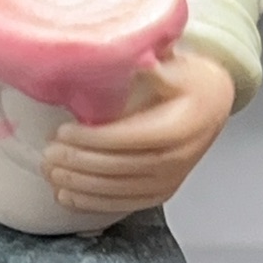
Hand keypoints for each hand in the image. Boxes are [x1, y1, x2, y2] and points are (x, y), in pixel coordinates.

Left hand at [42, 48, 235, 216]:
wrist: (214, 106)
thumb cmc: (190, 82)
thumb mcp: (177, 67)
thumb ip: (154, 66)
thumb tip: (134, 59)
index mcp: (180, 127)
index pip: (130, 138)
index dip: (93, 139)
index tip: (62, 131)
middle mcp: (178, 159)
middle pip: (121, 167)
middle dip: (80, 163)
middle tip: (48, 155)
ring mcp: (171, 180)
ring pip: (119, 189)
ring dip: (80, 185)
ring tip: (50, 173)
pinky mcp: (162, 193)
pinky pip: (125, 203)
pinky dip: (93, 203)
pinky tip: (67, 196)